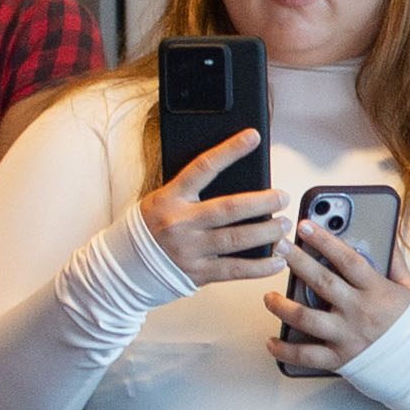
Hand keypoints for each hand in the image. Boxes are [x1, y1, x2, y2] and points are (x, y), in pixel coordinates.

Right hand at [133, 138, 288, 292]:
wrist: (125, 266)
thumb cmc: (152, 227)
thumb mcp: (164, 200)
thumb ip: (193, 191)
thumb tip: (237, 181)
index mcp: (172, 198)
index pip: (203, 167)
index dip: (230, 150)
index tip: (253, 137)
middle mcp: (180, 223)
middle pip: (229, 209)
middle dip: (262, 202)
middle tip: (282, 197)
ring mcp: (189, 249)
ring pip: (236, 240)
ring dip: (267, 233)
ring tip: (284, 227)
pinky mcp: (197, 273)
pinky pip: (235, 270)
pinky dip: (260, 266)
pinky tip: (277, 261)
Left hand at [271, 216, 409, 377]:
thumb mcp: (408, 288)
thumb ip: (394, 260)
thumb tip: (386, 231)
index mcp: (376, 291)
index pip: (348, 259)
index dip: (325, 240)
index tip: (305, 225)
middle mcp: (358, 312)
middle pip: (321, 282)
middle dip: (296, 261)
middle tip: (277, 247)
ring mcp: (346, 336)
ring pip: (306, 318)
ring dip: (282, 306)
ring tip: (268, 296)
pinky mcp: (338, 359)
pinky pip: (305, 355)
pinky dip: (284, 349)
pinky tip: (271, 341)